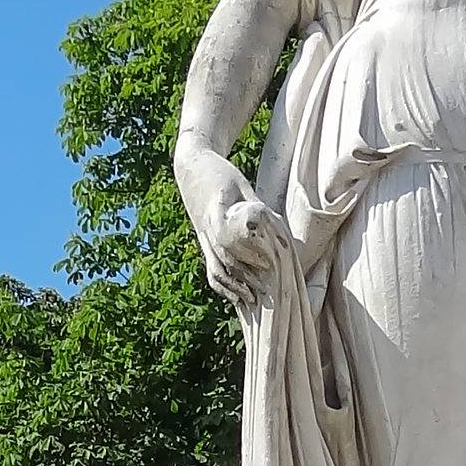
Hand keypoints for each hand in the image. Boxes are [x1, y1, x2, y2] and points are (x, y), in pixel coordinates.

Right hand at [176, 141, 293, 320]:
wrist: (191, 166)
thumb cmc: (220, 172)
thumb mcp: (240, 185)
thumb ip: (254, 208)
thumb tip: (275, 229)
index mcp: (215, 214)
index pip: (232, 243)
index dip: (251, 256)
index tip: (269, 266)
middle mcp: (206, 231)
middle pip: (225, 262)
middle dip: (246, 278)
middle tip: (268, 291)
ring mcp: (203, 239)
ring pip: (216, 270)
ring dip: (233, 287)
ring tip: (251, 300)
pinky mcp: (203, 242)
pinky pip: (211, 267)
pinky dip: (223, 284)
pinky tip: (236, 295)